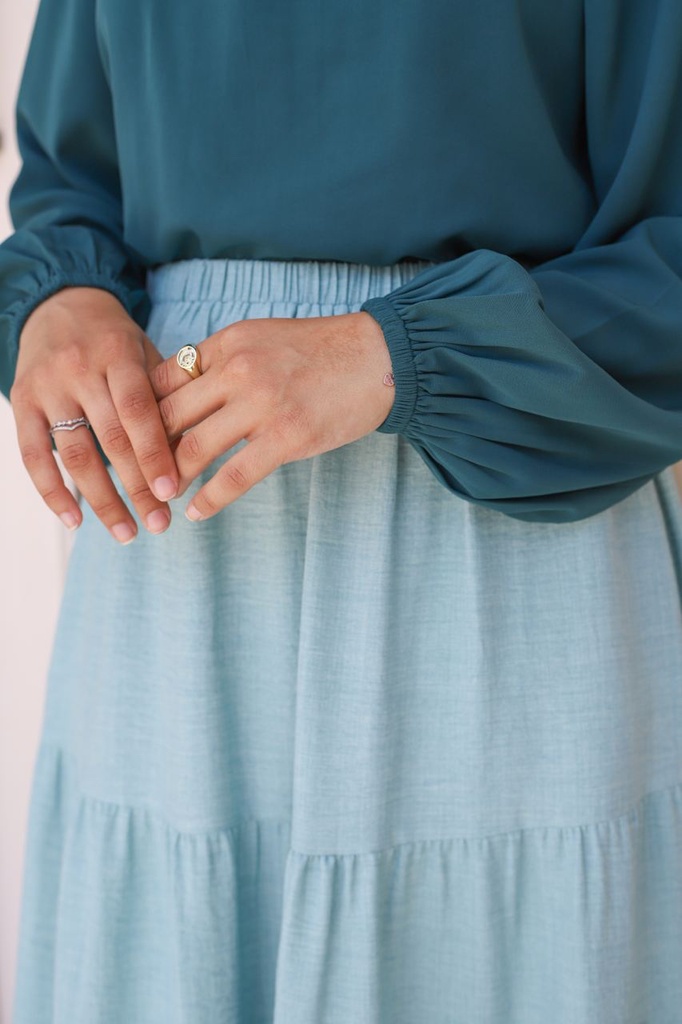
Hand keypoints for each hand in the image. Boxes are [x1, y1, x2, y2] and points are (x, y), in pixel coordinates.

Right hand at [10, 286, 179, 542]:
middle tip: (159, 524)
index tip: (173, 493)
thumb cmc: (115, 340)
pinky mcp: (22, 401)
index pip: (138, 411)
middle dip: (137, 487)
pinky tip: (75, 520)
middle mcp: (79, 370)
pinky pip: (33, 455)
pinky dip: (53, 491)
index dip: (154, 455)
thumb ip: (163, 394)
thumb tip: (194, 452)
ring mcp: (47, 387)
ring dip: (102, 500)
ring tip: (127, 533)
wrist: (59, 303)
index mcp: (117, 354)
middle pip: (111, 440)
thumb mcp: (144, 351)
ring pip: (75, 454)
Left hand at [148, 311, 394, 519]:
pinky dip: (210, 499)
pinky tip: (196, 512)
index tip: (129, 439)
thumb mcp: (262, 338)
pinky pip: (236, 475)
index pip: (163, 379)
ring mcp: (262, 404)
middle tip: (131, 476)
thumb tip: (183, 398)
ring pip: (195, 448)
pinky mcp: (287, 437)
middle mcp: (238, 370)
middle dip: (144, 451)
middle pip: (169, 415)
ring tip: (160, 497)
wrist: (380, 357)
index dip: (139, 412)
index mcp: (228, 343)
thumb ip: (224, 362)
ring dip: (171, 478)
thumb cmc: (321, 352)